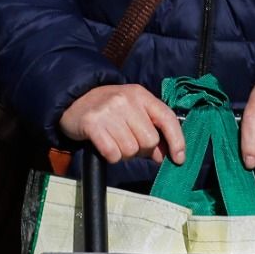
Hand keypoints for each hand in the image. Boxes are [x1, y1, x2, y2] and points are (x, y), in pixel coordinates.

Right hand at [59, 83, 186, 165]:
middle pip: (149, 140)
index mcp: (140, 95)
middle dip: (142, 149)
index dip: (177, 140)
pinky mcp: (93, 124)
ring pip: (131, 150)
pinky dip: (111, 156)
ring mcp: (109, 111)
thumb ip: (151, 129)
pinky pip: (113, 154)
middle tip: (129, 141)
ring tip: (115, 140)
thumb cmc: (110, 108)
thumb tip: (164, 155)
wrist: (76, 99)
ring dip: (125, 153)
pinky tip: (105, 144)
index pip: (167, 117)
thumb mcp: (133, 111)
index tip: (179, 159)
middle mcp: (126, 100)